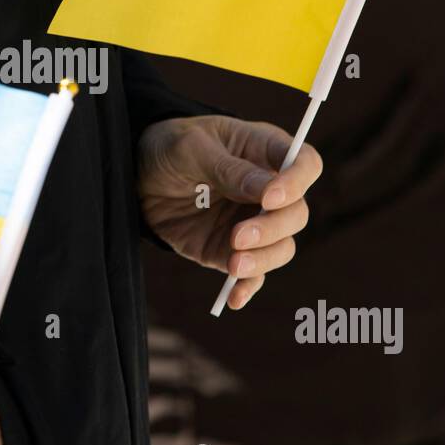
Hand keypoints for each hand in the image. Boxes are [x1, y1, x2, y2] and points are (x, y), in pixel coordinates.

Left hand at [137, 115, 321, 309]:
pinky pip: (253, 274)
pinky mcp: (233, 250)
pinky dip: (248, 286)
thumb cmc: (171, 147)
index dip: (296, 182)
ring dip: (264, 259)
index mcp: (266, 151)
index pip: (305, 164)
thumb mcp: (191, 147)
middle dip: (273, 228)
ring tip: (234, 264)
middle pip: (297, 213)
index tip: (270, 198)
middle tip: (239, 236)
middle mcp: (270, 190)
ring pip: (282, 247)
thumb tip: (268, 191)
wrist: (139, 176)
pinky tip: (234, 297)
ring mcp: (254, 222)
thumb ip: (230, 168)